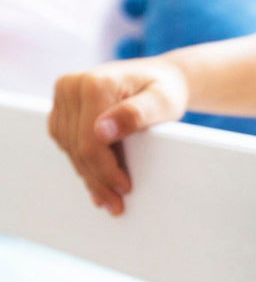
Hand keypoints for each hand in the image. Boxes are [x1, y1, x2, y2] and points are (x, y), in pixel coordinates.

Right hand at [48, 58, 188, 214]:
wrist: (163, 77)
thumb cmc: (166, 90)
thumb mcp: (163, 102)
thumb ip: (136, 114)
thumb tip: (101, 131)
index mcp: (94, 84)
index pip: (91, 140)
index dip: (106, 170)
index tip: (124, 189)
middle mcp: (72, 86)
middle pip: (78, 146)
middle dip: (98, 179)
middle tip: (116, 204)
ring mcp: (64, 94)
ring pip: (69, 147)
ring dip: (88, 175)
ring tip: (108, 198)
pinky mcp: (63, 105)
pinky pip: (66, 141)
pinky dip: (81, 162)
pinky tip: (96, 180)